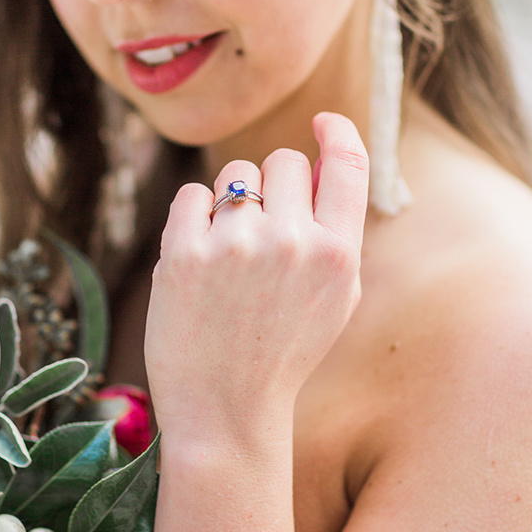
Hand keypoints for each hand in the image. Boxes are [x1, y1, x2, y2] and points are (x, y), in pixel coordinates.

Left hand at [144, 113, 368, 449]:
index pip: (348, 164)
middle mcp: (292, 242)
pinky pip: (192, 195)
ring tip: (230, 255)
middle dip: (274, 186)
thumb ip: (336, 232)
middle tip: (262, 232)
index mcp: (338, 255)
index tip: (322, 121)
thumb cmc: (282, 353)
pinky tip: (201, 260)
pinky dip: (194, 220)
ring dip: (232, 202)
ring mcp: (236, 246)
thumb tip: (321, 159)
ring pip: (236, 176)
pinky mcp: (183, 253)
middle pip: (284, 161)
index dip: (337, 131)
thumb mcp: (336, 299)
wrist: (226, 410)